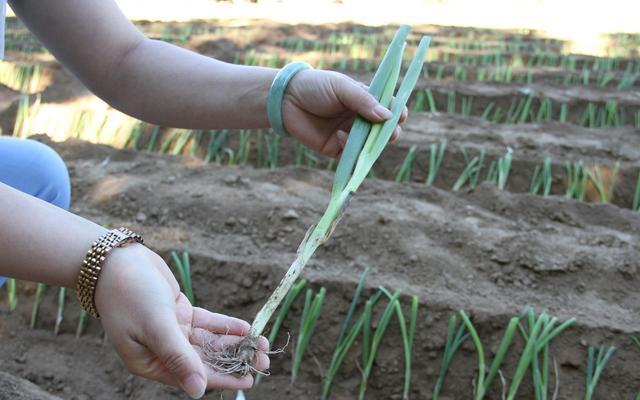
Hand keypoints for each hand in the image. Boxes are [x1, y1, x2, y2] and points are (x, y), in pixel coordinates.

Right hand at [94, 244, 268, 398]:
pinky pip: (207, 323)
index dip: (222, 379)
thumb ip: (179, 358)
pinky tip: (246, 328)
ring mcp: (172, 331)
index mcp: (150, 363)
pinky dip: (225, 326)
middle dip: (235, 361)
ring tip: (262, 344)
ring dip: (235, 343)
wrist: (115, 261)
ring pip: (209, 342)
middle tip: (264, 360)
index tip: (249, 380)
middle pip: (205, 360)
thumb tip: (198, 391)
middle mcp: (162, 350)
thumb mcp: (156, 327)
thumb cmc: (129, 296)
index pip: (193, 376)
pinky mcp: (179, 312)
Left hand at [282, 69, 407, 157]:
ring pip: (369, 145)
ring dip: (371, 143)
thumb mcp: (342, 88)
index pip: (389, 108)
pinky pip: (350, 154)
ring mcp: (349, 135)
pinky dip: (348, 146)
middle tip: (389, 132)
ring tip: (366, 136)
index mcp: (365, 100)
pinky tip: (338, 136)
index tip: (400, 115)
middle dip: (389, 132)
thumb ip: (363, 101)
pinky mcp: (335, 148)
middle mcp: (360, 119)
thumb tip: (388, 116)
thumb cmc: (315, 86)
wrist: (286, 99)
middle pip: (383, 130)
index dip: (397, 113)